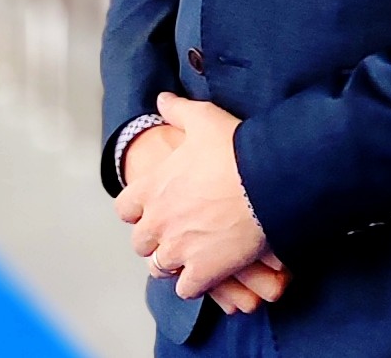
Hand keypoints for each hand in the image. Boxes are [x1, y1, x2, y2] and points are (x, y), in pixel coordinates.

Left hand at [115, 93, 267, 300]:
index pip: (124, 208)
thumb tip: (162, 99)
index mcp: (152, 187)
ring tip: (189, 253)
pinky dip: (194, 283)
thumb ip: (177, 109)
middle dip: (154, 238)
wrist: (266, 180)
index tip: (153, 205)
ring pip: (159, 267)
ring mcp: (179, 250)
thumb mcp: (202, 118)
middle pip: (140, 243)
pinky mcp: (204, 272)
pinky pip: (186, 290)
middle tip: (174, 229)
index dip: (137, 208)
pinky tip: (207, 271)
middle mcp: (159, 221)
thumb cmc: (234, 148)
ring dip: (171, 261)